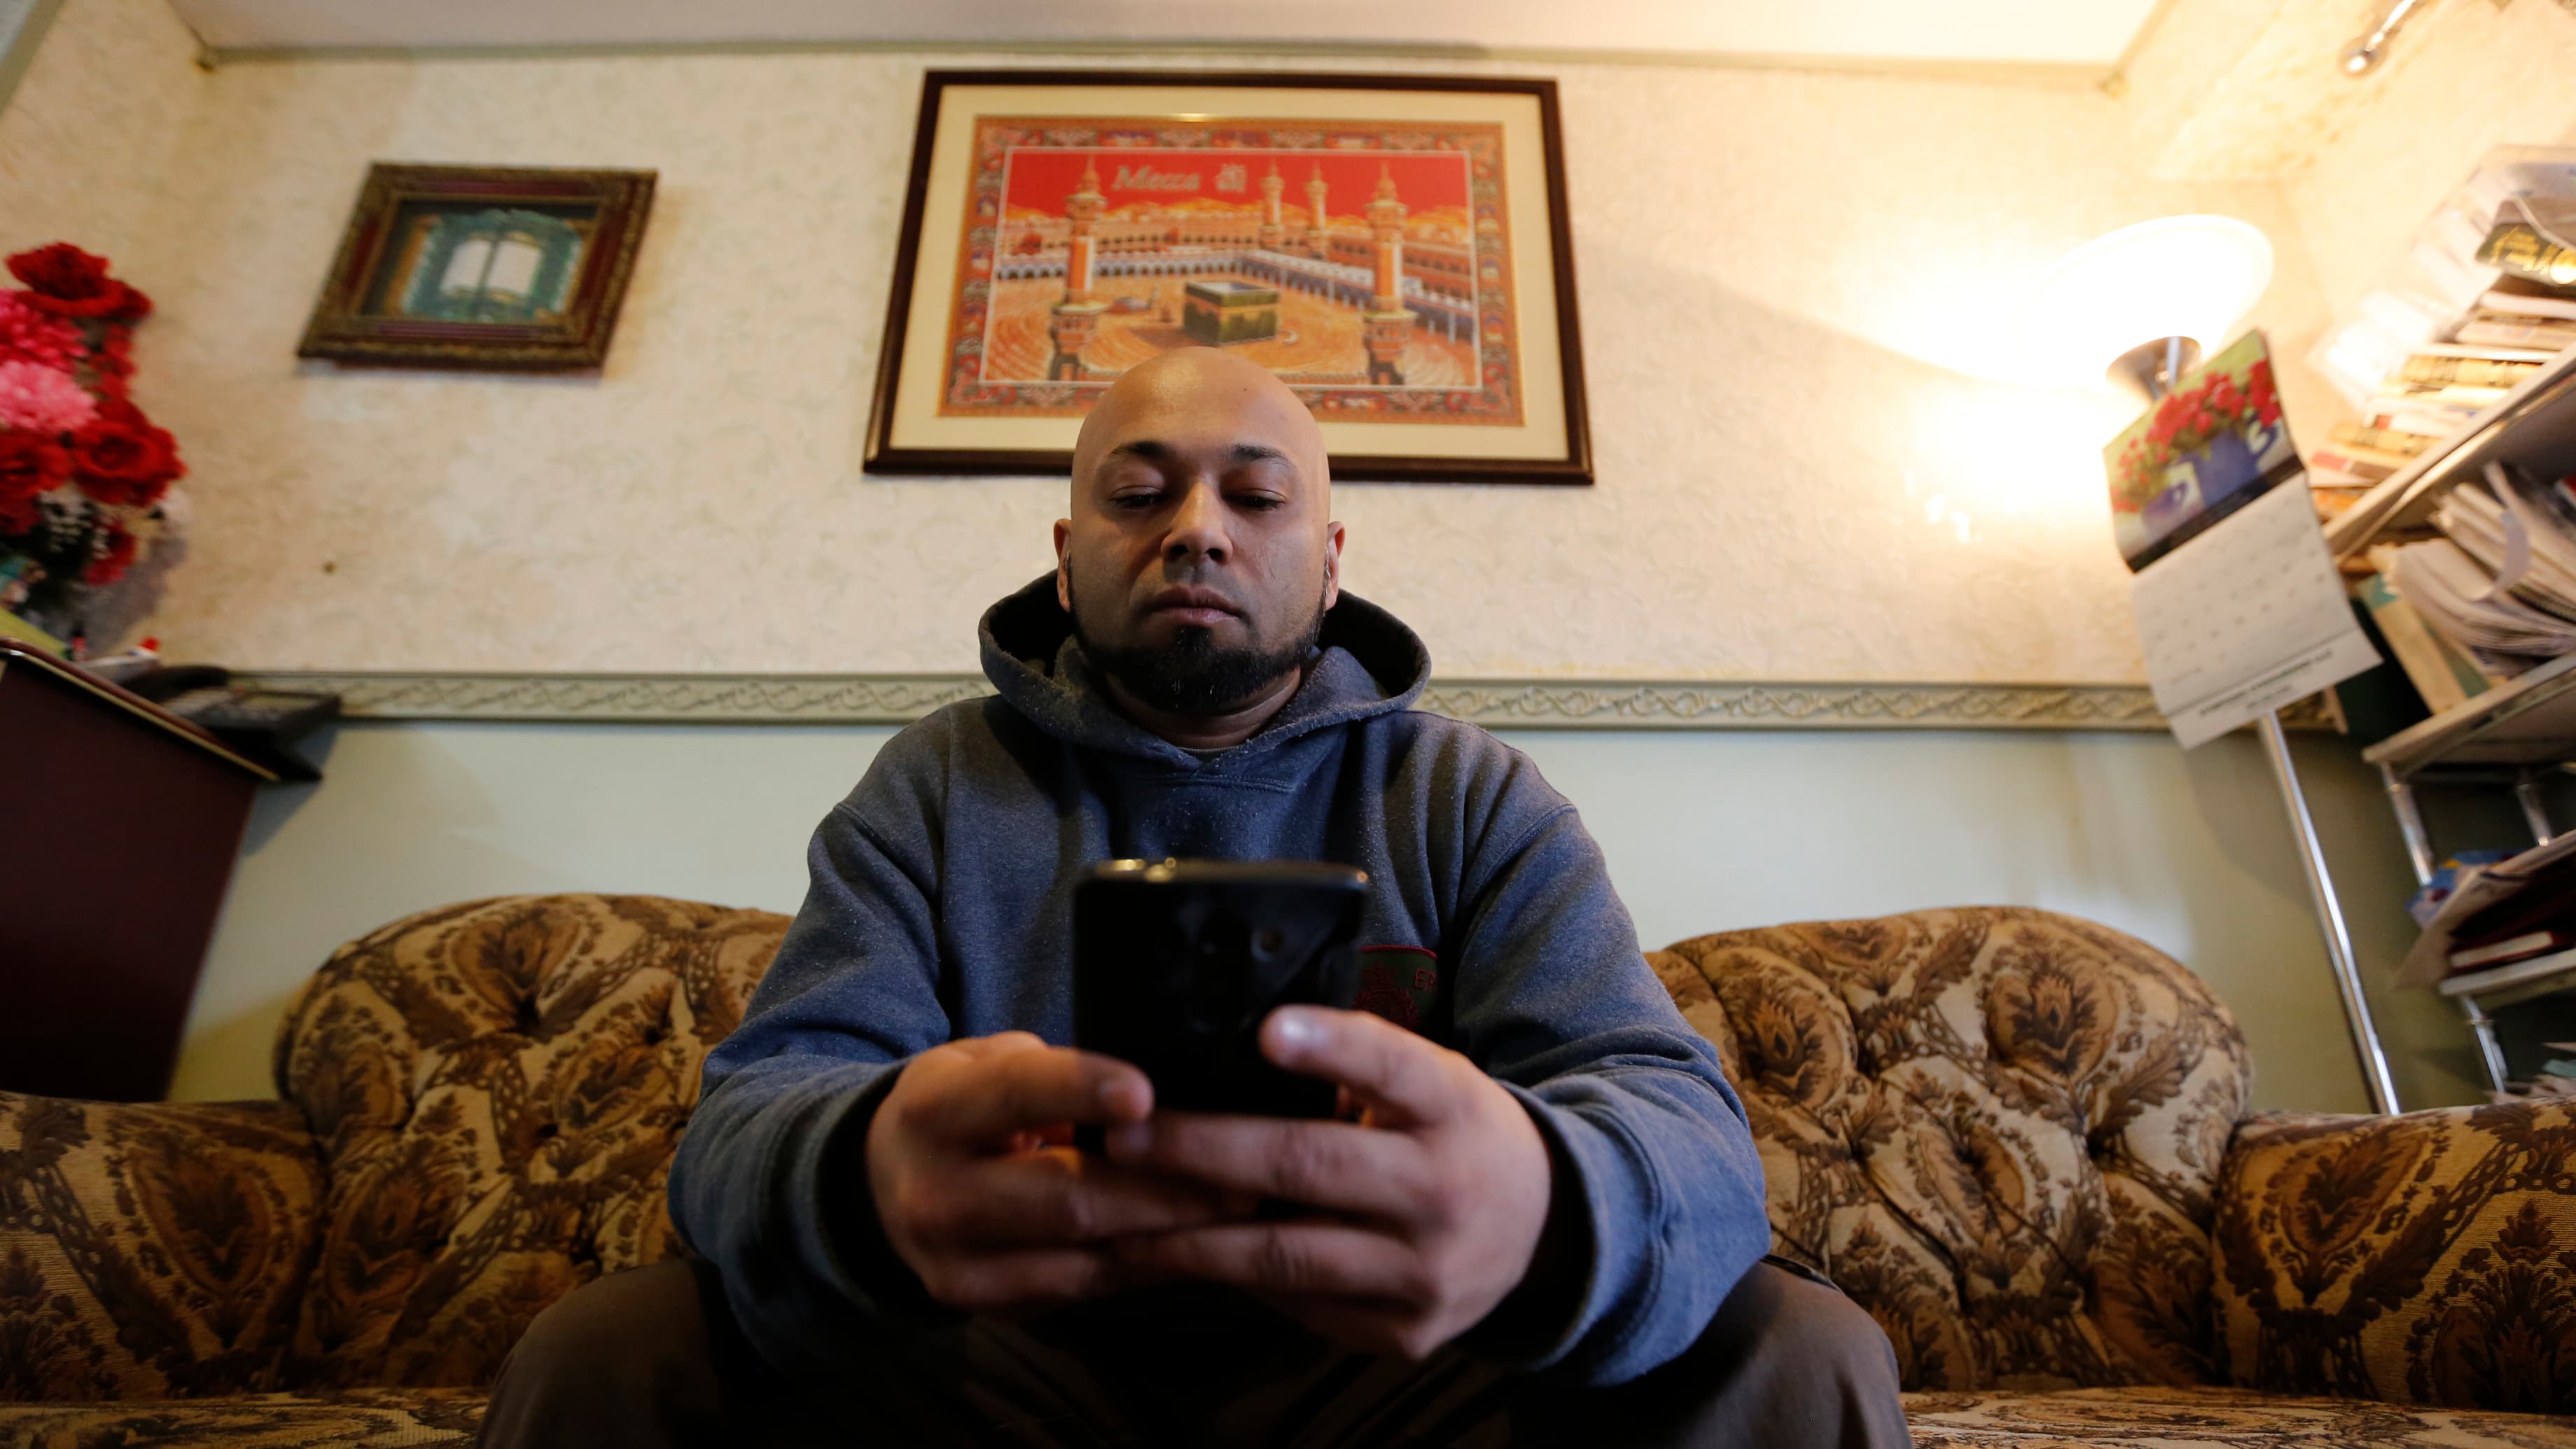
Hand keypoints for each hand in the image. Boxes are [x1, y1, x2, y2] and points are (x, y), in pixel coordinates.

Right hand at [866, 1031, 1249, 1310]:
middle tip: (1243, 1174)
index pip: (1014, 1094)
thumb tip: (1161, 1084)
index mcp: (935, 1111)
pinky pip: (1083, 1290)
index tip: (1146, 1091)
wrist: (881, 1186)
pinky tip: (1198, 1245)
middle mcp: (936, 1194)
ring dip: (1170, 1237)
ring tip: (1242, 1210)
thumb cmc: (964, 1109)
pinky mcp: (985, 1308)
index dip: (1081, 1090)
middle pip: (1065, 1198)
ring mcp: (955, 1265)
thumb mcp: (986, 1064)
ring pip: (1084, 1256)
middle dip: (1164, 1189)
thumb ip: (1054, 1072)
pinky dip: (1146, 1267)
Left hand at [1101, 1007, 1554, 1359]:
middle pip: (1312, 1166)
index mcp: (1451, 1107)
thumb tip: (1237, 1040)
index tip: (1268, 1030)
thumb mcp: (1431, 1077)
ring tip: (1122, 1215)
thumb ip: (1356, 1061)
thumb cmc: (1452, 1132)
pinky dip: (1236, 1280)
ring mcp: (1425, 1272)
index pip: (1394, 1066)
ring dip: (1193, 1236)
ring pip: (1288, 1256)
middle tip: (1127, 1136)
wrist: (1544, 1227)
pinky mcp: (1404, 1332)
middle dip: (1205, 1151)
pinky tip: (1181, 1258)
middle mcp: (1443, 1190)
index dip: (1332, 1048)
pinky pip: (1300, 1305)